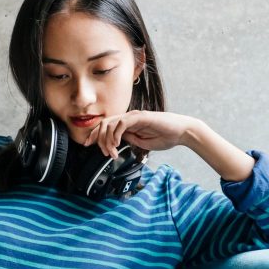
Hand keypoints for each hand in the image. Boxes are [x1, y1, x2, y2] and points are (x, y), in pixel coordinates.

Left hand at [81, 110, 198, 159]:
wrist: (181, 133)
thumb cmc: (165, 137)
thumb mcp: (142, 143)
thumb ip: (130, 140)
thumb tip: (117, 141)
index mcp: (128, 124)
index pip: (106, 126)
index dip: (94, 135)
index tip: (87, 144)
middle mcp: (129, 118)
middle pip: (104, 123)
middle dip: (97, 138)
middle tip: (103, 152)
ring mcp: (134, 116)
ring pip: (110, 123)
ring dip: (107, 139)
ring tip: (111, 151)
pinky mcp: (140, 117)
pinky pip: (122, 122)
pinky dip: (115, 133)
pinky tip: (117, 143)